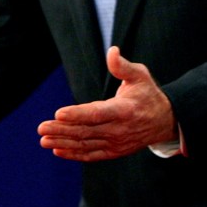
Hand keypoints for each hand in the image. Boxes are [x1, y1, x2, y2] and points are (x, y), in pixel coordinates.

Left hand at [37, 47, 176, 161]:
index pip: (97, 114)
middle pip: (86, 131)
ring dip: (63, 142)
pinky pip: (91, 155)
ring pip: (86, 144)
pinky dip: (74, 154)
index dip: (77, 114)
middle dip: (62, 130)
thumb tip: (112, 51)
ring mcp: (116, 143)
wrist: (165, 121)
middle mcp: (119, 130)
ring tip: (44, 139)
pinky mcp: (114, 151)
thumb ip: (123, 66)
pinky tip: (58, 150)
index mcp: (124, 110)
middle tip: (41, 128)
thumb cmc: (148, 94)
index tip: (58, 113)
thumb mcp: (140, 76)